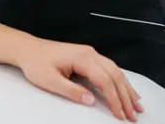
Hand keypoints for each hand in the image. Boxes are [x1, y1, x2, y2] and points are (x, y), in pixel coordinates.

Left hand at [13, 39, 143, 121]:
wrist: (28, 49)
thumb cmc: (36, 63)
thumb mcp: (50, 81)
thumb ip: (72, 91)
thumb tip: (91, 101)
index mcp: (82, 58)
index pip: (105, 81)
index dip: (114, 99)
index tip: (120, 114)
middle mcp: (90, 54)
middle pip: (115, 75)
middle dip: (126, 97)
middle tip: (133, 115)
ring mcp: (90, 54)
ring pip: (116, 71)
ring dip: (127, 89)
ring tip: (137, 105)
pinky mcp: (88, 56)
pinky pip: (110, 68)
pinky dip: (120, 81)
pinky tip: (126, 89)